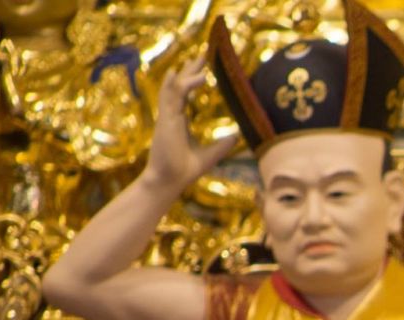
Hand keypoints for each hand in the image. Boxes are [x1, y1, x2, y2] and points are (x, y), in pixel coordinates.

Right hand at [143, 57, 238, 192]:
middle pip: (179, 85)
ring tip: (200, 59)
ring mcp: (167, 116)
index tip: (203, 67)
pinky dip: (182, 85)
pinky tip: (192, 76)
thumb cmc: (185, 169)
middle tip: (201, 54)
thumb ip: (222, 144)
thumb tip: (237, 136)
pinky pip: (173, 97)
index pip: (185, 93)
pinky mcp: (166, 120)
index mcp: (179, 120)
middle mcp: (172, 114)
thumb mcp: (210, 154)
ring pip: (175, 87)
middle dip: (189, 69)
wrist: (170, 181)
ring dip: (187, 73)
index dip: (192, 79)